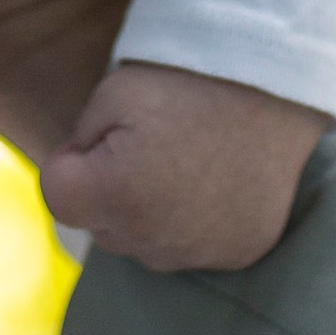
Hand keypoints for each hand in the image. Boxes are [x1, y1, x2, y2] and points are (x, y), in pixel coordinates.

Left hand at [44, 59, 326, 273]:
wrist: (278, 81)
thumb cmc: (187, 80)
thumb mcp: (112, 94)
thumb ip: (78, 145)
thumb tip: (81, 182)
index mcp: (116, 197)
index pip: (57, 196)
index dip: (74, 159)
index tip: (107, 132)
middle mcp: (155, 240)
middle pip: (101, 226)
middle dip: (110, 190)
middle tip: (152, 142)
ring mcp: (201, 253)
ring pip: (144, 242)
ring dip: (148, 212)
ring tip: (183, 161)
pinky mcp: (238, 254)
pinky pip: (191, 248)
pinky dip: (192, 221)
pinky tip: (213, 181)